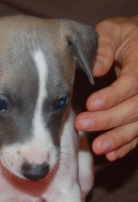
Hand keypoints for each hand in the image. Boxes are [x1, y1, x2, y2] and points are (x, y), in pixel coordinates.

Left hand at [75, 16, 137, 160]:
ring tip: (98, 147)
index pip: (132, 83)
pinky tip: (112, 155)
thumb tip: (95, 68)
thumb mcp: (114, 32)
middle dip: (108, 119)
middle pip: (135, 108)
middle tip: (83, 125)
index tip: (90, 104)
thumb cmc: (124, 37)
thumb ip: (105, 46)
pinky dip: (126, 146)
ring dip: (118, 138)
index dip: (113, 96)